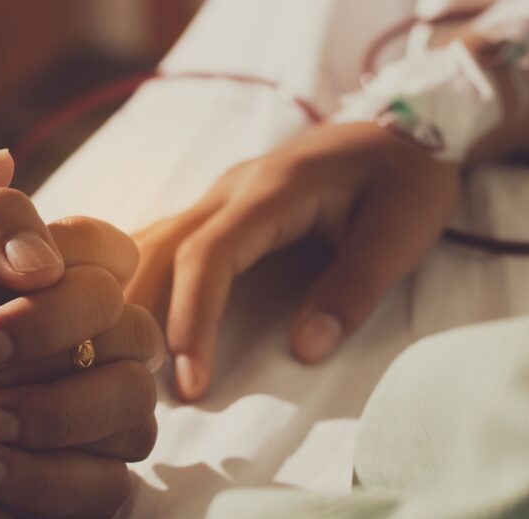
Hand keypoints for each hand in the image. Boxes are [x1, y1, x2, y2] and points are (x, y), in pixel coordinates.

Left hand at [0, 216, 163, 518]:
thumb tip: (1, 162)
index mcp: (42, 294)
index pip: (108, 261)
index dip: (65, 285)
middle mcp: (76, 358)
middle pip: (138, 348)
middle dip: (61, 370)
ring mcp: (75, 433)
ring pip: (133, 437)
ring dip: (51, 450)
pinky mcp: (58, 503)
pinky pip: (88, 515)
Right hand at [126, 122, 460, 401]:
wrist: (409, 127)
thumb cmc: (408, 180)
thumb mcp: (401, 234)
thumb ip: (353, 289)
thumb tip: (304, 350)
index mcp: (274, 190)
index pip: (209, 254)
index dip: (193, 318)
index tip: (192, 379)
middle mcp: (234, 187)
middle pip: (164, 247)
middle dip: (145, 315)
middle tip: (140, 381)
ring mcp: (223, 193)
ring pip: (155, 240)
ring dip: (132, 294)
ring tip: (118, 353)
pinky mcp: (223, 205)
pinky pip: (166, 237)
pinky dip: (140, 274)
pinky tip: (124, 305)